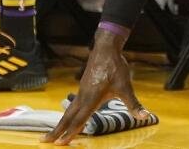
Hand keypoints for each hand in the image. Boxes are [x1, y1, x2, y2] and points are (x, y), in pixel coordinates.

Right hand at [42, 30, 148, 144]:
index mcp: (92, 98)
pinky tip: (68, 117)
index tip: (60, 144)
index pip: (79, 120)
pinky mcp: (83, 88)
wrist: (106, 49)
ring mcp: (81, 92)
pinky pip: (72, 105)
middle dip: (57, 130)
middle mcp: (83, 96)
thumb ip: (133, 103)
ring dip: (60, 123)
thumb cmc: (115, 68)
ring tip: (53, 133)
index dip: (70, 133)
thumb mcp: (126, 87)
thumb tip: (144, 115)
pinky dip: (67, 114)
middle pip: (67, 117)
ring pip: (68, 111)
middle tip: (44, 141)